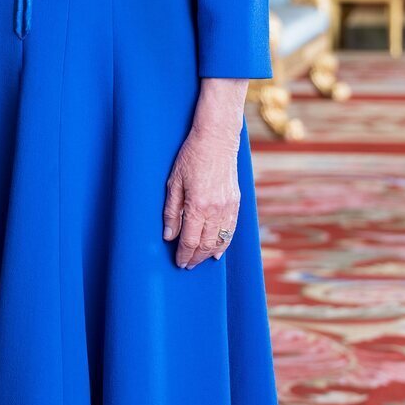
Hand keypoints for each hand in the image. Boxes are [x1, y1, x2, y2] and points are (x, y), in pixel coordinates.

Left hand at [163, 79, 246, 268]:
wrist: (216, 139)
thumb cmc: (191, 157)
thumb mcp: (174, 181)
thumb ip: (171, 211)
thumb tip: (168, 235)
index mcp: (198, 205)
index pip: (190, 240)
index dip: (184, 254)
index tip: (178, 262)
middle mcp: (216, 210)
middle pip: (206, 244)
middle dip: (196, 257)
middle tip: (186, 265)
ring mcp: (229, 207)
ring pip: (220, 240)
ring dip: (209, 254)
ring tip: (199, 261)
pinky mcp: (236, 203)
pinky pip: (231, 230)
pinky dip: (224, 243)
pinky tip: (218, 251)